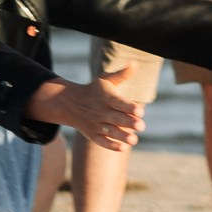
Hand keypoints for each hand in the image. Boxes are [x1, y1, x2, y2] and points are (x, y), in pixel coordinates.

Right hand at [26, 78, 143, 151]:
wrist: (70, 103)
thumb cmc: (95, 90)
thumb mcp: (106, 80)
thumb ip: (121, 75)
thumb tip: (135, 64)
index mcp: (107, 98)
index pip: (119, 103)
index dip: (130, 107)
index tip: (141, 111)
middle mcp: (102, 112)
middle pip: (116, 118)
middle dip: (129, 123)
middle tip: (141, 126)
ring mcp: (96, 124)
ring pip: (110, 131)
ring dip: (121, 136)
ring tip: (134, 140)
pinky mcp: (93, 135)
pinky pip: (101, 141)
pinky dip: (110, 145)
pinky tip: (122, 148)